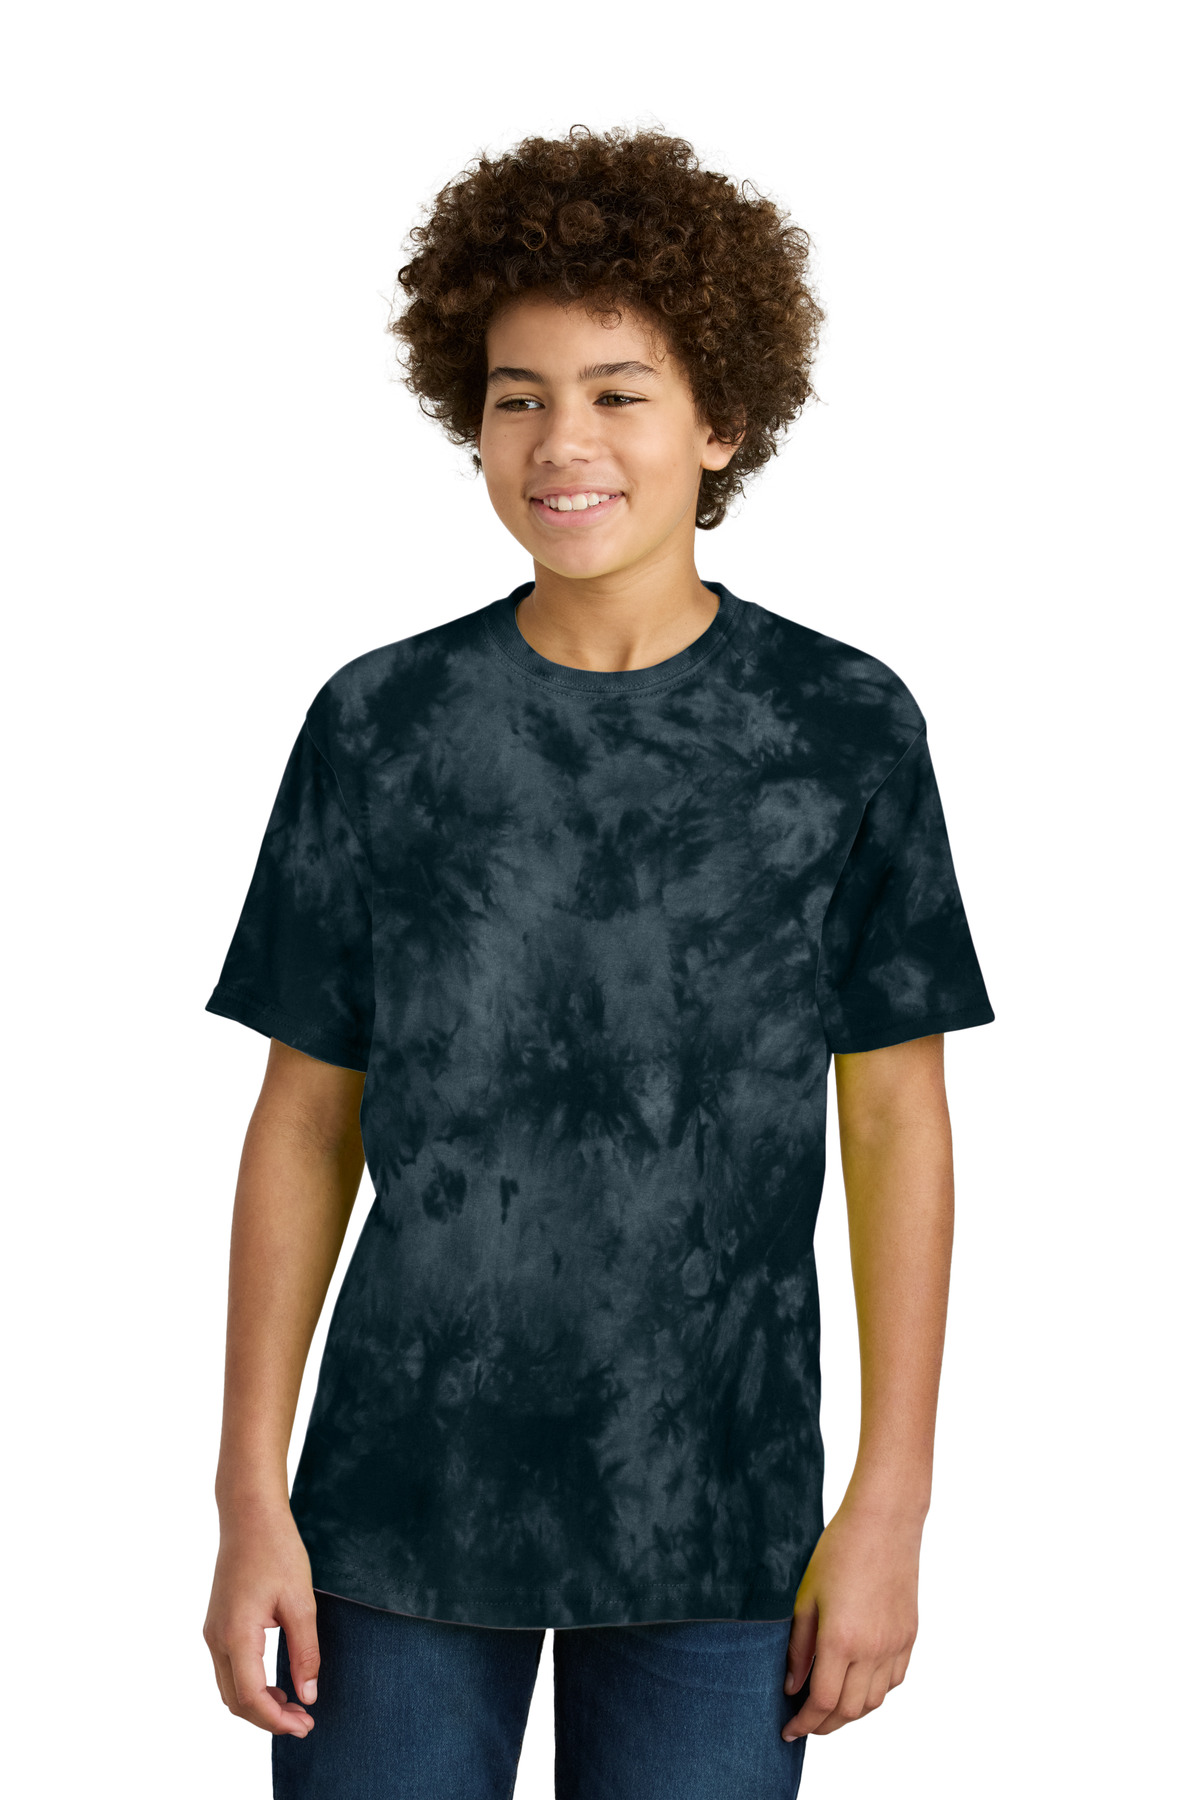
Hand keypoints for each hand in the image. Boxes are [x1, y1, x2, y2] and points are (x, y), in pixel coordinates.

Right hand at [203, 1502, 320, 1736]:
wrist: (250, 1516)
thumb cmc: (277, 1551)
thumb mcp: (300, 1601)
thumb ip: (305, 1652)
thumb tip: (309, 1695)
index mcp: (236, 1634)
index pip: (251, 1698)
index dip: (277, 1719)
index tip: (306, 1724)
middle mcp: (216, 1638)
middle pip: (236, 1700)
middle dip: (268, 1719)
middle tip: (304, 1722)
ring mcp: (212, 1632)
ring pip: (229, 1688)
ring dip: (258, 1705)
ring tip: (294, 1707)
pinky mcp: (217, 1625)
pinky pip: (228, 1669)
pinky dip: (250, 1686)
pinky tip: (276, 1684)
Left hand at [781, 1500, 920, 1740]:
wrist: (884, 1522)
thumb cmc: (838, 1551)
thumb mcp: (806, 1596)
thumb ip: (799, 1647)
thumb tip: (792, 1686)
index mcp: (841, 1639)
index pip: (823, 1702)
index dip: (804, 1723)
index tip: (789, 1730)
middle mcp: (872, 1649)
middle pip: (850, 1710)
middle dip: (825, 1724)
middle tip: (805, 1723)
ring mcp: (895, 1644)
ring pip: (875, 1702)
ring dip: (851, 1712)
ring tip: (829, 1707)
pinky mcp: (910, 1636)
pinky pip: (894, 1681)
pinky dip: (875, 1693)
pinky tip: (858, 1684)